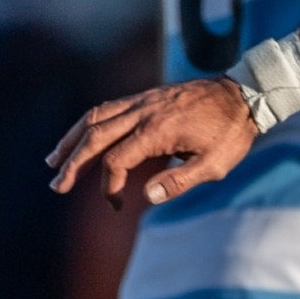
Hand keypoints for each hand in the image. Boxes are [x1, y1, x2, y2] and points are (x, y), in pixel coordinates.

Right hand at [47, 78, 254, 206]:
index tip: (117, 203)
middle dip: (73, 162)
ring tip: (54, 161)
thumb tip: (147, 196)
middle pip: (95, 136)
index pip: (117, 160)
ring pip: (95, 117)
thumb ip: (180, 181)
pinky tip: (81, 137)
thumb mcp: (215, 165)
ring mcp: (142, 101)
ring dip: (72, 139)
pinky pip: (108, 108)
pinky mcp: (146, 97)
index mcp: (158, 131)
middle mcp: (143, 112)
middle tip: (56, 185)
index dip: (110, 184)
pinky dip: (89, 123)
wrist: (245, 95)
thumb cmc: (232, 133)